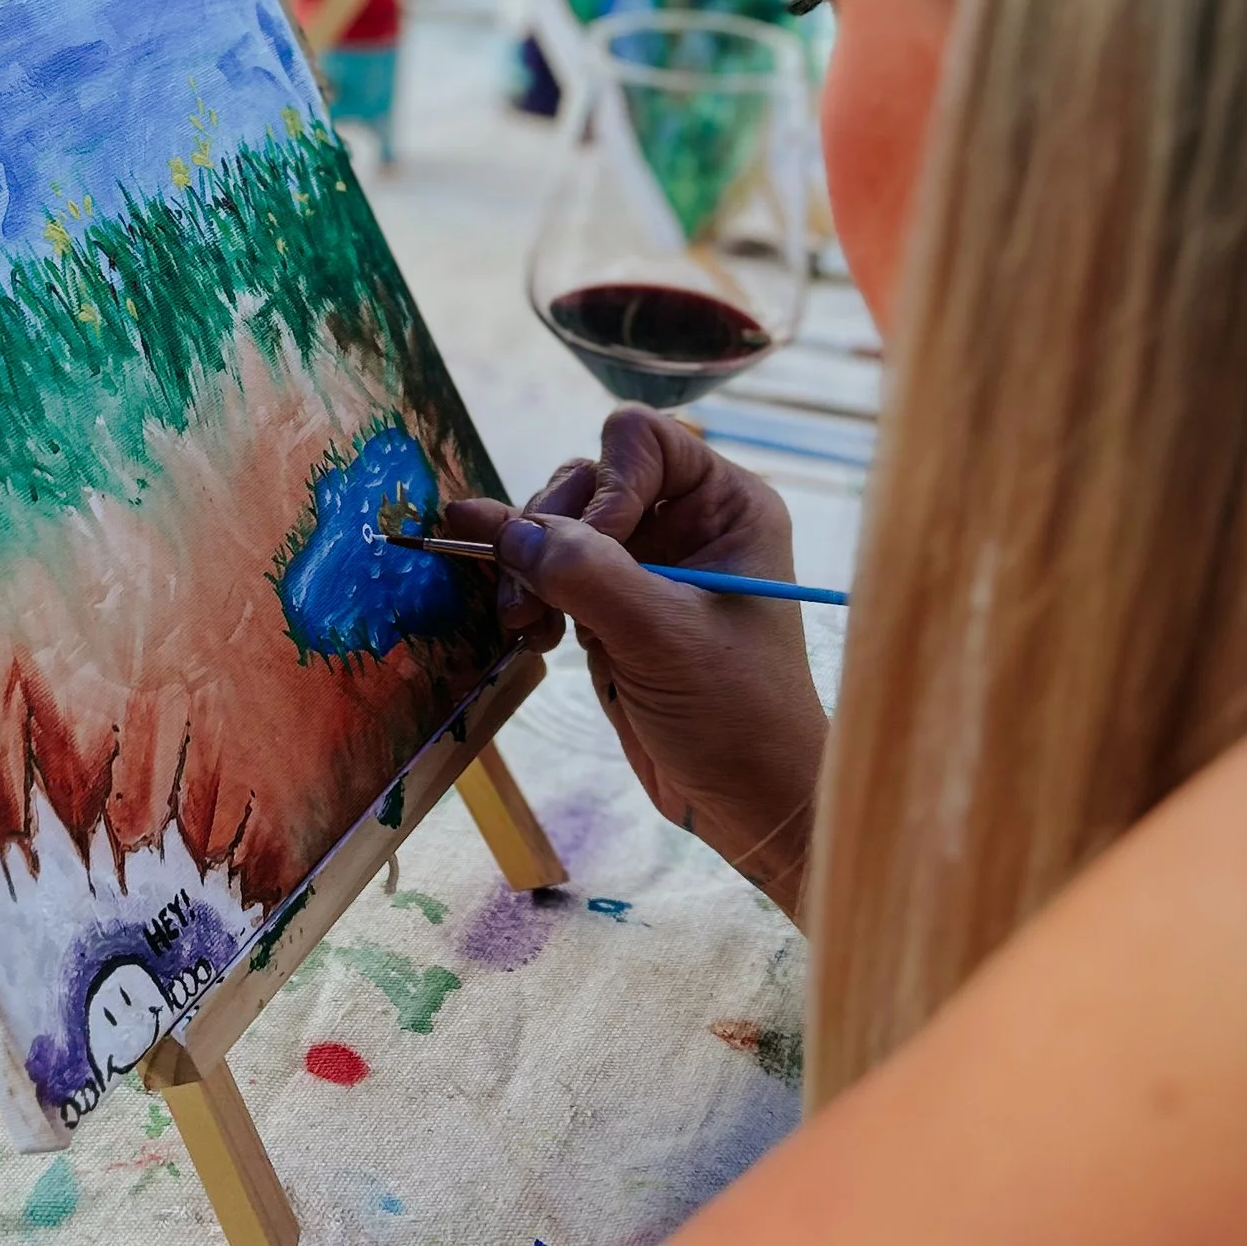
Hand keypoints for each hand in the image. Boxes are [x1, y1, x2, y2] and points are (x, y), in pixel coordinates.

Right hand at [444, 411, 827, 910]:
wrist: (746, 803)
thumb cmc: (737, 714)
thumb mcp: (662, 636)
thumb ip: (583, 573)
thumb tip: (500, 528)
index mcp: (727, 505)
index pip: (640, 441)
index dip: (605, 486)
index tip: (599, 549)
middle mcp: (686, 523)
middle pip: (583, 479)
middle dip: (547, 533)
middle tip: (530, 599)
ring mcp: (645, 566)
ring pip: (555, 527)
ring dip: (526, 569)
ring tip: (525, 625)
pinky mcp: (611, 609)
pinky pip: (547, 574)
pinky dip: (526, 595)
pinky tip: (525, 633)